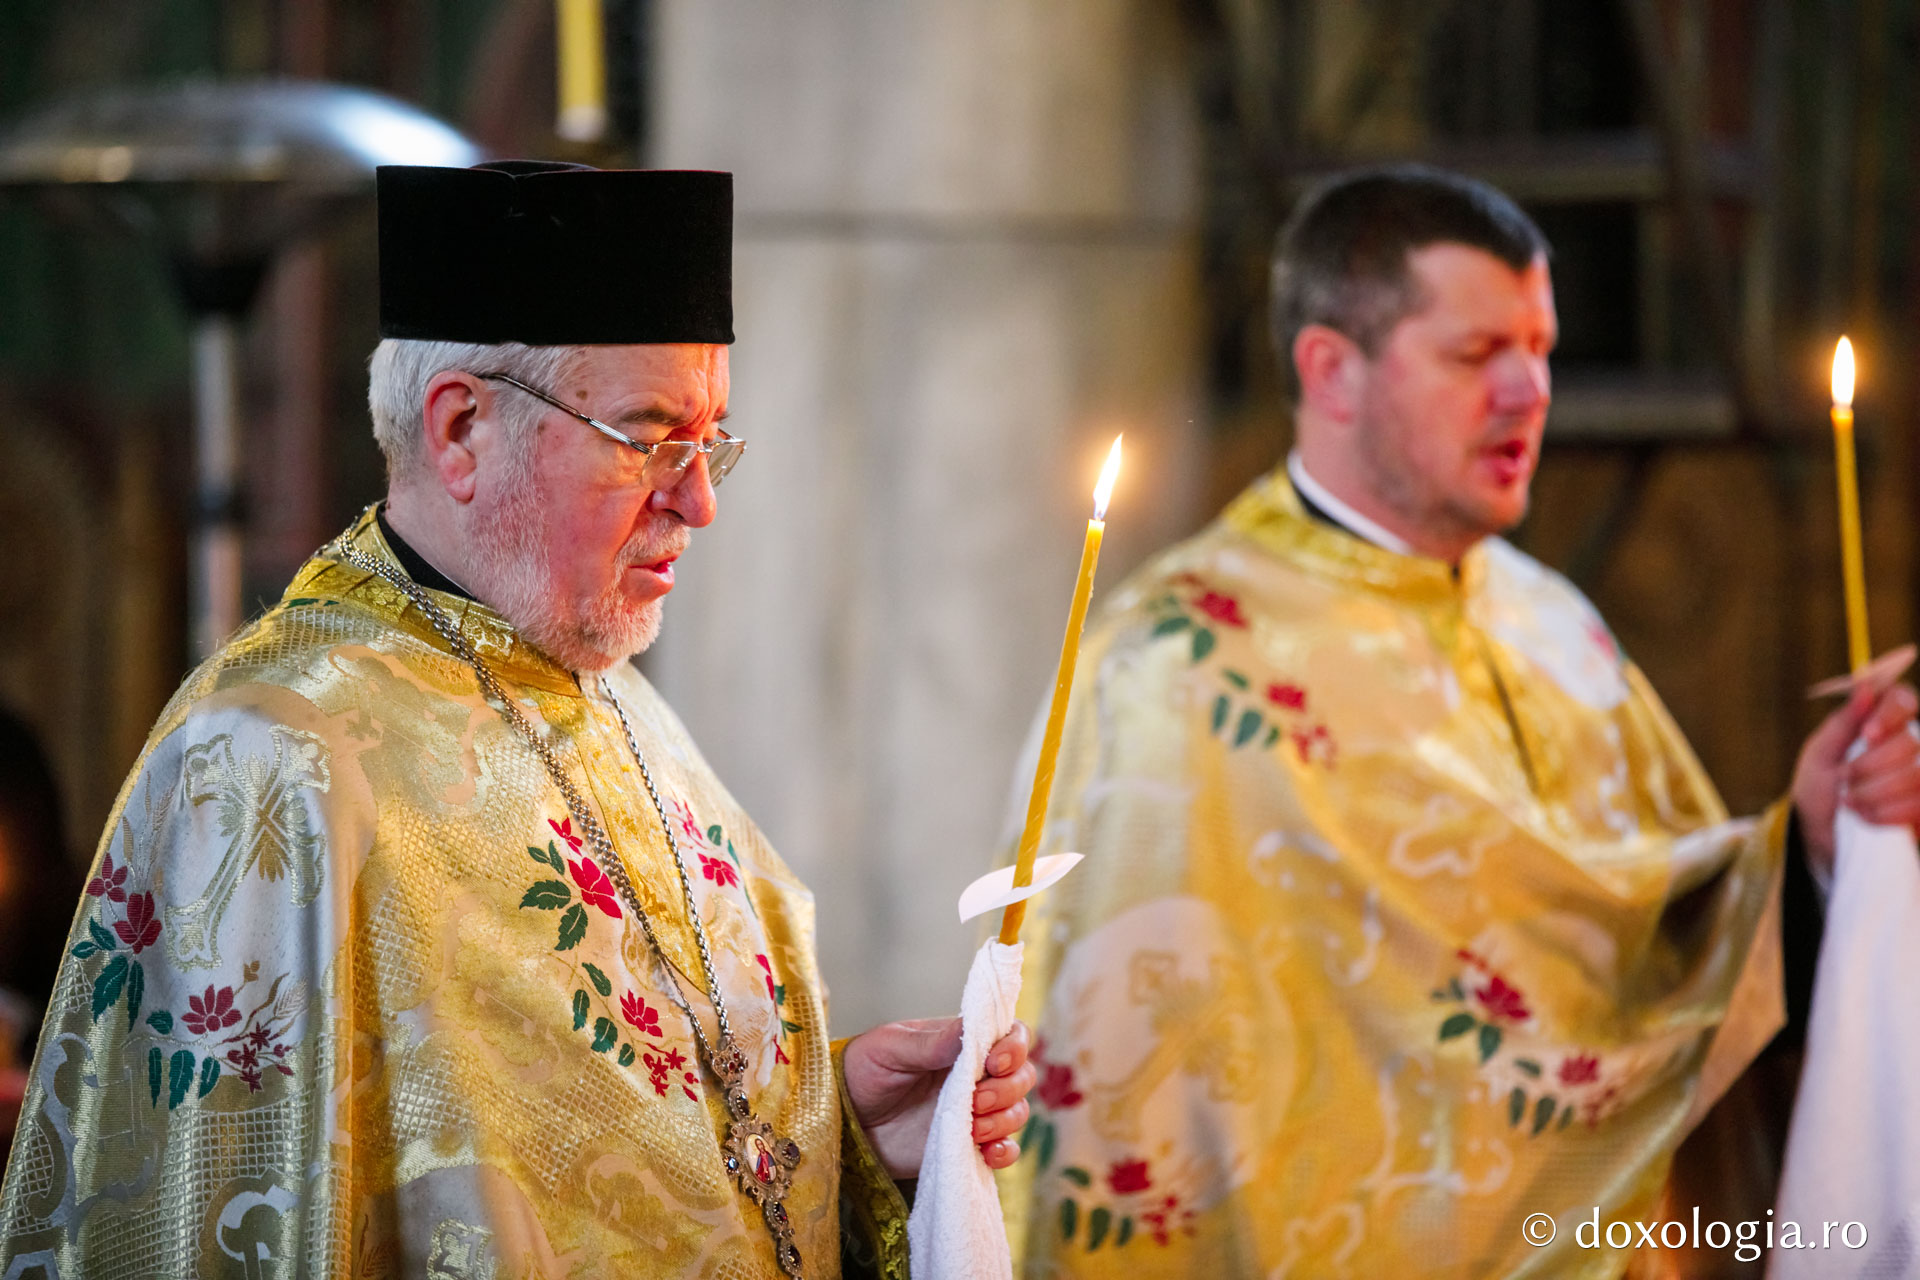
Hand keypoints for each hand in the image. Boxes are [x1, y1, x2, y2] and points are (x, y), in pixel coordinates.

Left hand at [840, 1018, 1033, 1180]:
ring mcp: (973, 1112)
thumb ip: (931, 1043)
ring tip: (973, 1128)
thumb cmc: (861, 1072)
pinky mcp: (967, 1145)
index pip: (1009, 1036)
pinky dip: (1005, 1152)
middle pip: (1021, 1076)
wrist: (841, 1121)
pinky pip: (1004, 1149)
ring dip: (1005, 1120)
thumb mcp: (889, 1048)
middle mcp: (974, 1076)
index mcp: (960, 1043)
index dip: (1013, 1048)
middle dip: (1008, 1089)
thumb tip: (969, 1029)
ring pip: (1017, 1112)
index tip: (994, 1063)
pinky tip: (987, 1152)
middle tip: (975, 1100)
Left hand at [1792, 680, 1919, 874]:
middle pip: (1910, 743)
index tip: (1867, 734)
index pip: (1903, 699)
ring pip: (1917, 776)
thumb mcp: (1821, 752)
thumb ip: (1844, 720)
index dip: (1889, 716)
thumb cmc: (1819, 786)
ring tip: (1850, 801)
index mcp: (1882, 722)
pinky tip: (1866, 817)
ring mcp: (1919, 776)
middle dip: (1869, 766)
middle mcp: (1909, 745)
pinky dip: (1887, 813)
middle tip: (1845, 779)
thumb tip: (1865, 685)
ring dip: (1875, 792)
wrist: (1819, 832)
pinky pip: (1919, 806)